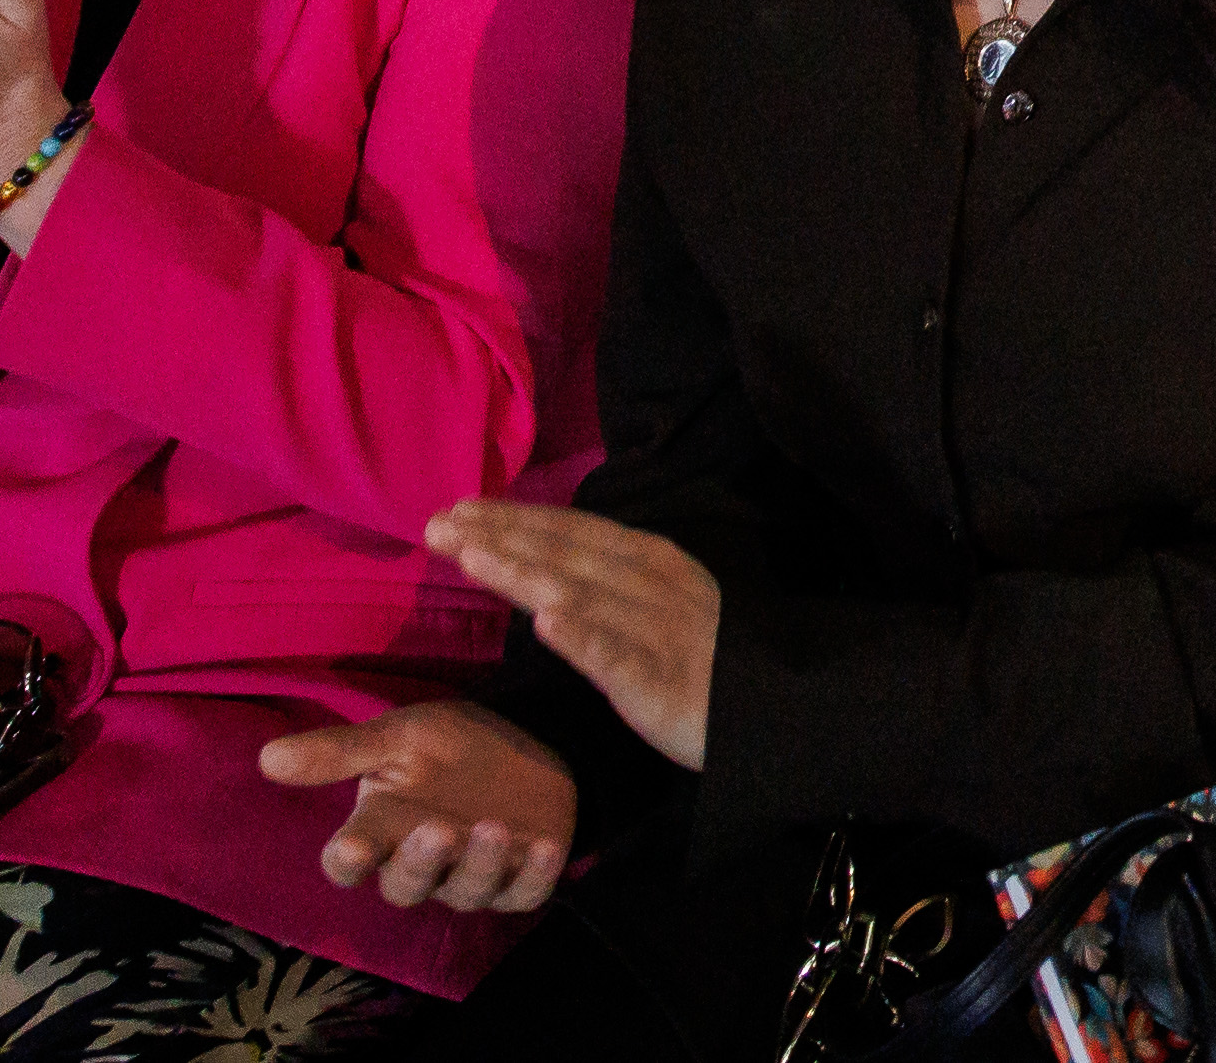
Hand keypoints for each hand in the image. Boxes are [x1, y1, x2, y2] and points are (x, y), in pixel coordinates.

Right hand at [258, 697, 575, 917]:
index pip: (349, 861)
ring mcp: (473, 874)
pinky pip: (526, 891)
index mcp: (383, 830)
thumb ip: (341, 752)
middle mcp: (424, 863)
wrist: (525, 740)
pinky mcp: (523, 879)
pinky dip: (536, 873)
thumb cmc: (448, 746)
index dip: (348, 860)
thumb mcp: (398, 736)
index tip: (350, 848)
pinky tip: (544, 846)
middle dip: (420, 863)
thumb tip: (267, 758)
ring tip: (492, 827)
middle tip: (435, 831)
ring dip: (479, 864)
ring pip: (467, 892)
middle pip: (407, 886)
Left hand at [432, 503, 721, 774]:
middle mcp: (647, 583)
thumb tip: (541, 570)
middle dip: (499, 535)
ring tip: (472, 556)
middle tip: (437, 524)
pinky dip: (583, 637)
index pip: (569, 531)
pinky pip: (618, 656)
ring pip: (579, 594)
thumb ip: (605, 583)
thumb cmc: (706, 658)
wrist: (778, 706)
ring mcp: (653, 628)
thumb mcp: (657, 604)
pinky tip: (547, 625)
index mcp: (647, 560)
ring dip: (524, 572)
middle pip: (562, 554)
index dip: (513, 518)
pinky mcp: (660, 679)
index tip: (457, 509)